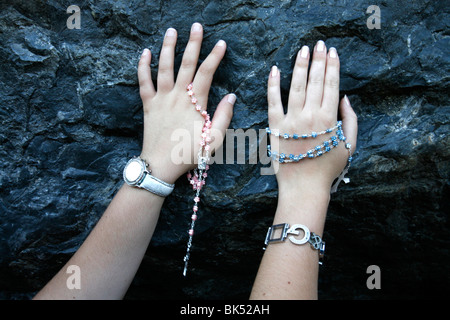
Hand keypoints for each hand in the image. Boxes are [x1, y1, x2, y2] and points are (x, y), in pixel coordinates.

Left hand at [137, 23, 234, 183]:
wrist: (161, 165)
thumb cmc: (188, 154)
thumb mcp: (214, 140)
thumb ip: (223, 117)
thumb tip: (231, 96)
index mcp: (194, 103)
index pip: (207, 73)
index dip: (215, 57)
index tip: (221, 44)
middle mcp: (177, 96)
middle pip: (186, 64)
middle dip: (193, 44)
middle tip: (197, 26)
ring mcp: (161, 98)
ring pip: (164, 67)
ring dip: (168, 47)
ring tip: (172, 31)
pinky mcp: (148, 105)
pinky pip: (143, 82)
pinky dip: (143, 66)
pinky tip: (145, 52)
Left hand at [267, 41, 357, 191]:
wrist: (304, 187)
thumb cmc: (328, 168)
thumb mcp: (349, 146)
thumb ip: (351, 120)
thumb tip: (346, 97)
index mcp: (329, 119)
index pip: (331, 85)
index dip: (332, 66)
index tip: (332, 52)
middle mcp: (310, 116)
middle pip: (316, 82)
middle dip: (318, 60)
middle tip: (319, 44)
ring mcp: (291, 121)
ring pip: (296, 87)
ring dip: (300, 66)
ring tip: (302, 50)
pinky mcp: (275, 127)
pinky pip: (273, 102)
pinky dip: (273, 85)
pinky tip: (275, 70)